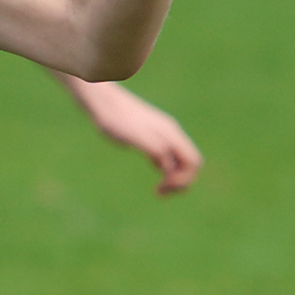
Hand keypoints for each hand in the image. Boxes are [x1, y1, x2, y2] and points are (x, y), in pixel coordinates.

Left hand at [79, 84, 202, 193]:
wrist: (102, 102)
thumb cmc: (116, 119)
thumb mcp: (135, 137)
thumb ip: (155, 150)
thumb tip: (169, 168)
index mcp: (171, 135)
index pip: (193, 161)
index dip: (184, 179)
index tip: (163, 186)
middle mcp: (171, 134)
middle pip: (190, 162)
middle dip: (181, 181)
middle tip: (160, 193)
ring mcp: (162, 135)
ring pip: (179, 160)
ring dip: (174, 177)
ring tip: (158, 190)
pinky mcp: (150, 136)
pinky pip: (167, 155)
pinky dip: (166, 168)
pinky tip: (153, 170)